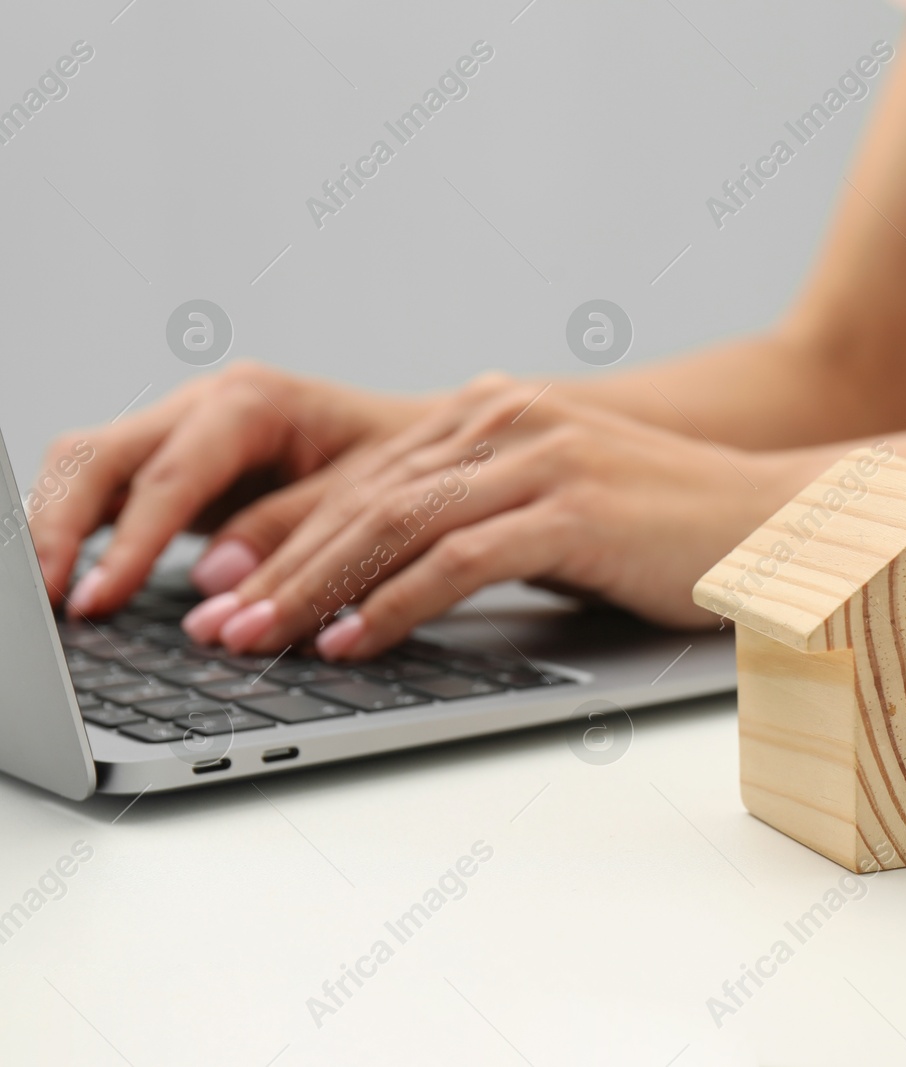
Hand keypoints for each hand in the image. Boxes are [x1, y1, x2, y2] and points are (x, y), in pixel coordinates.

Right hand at [29, 362, 437, 615]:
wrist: (441, 444)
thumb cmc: (415, 464)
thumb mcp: (368, 496)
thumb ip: (292, 532)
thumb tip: (218, 583)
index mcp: (253, 401)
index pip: (169, 474)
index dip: (131, 541)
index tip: (99, 596)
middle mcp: (205, 408)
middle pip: (98, 455)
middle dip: (59, 528)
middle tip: (49, 604)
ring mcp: (184, 434)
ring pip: (87, 468)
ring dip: (57, 531)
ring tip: (47, 598)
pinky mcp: (178, 470)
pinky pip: (108, 492)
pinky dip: (82, 535)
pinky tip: (71, 584)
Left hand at [178, 387, 818, 658]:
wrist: (780, 521)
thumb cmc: (673, 528)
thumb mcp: (562, 504)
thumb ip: (484, 513)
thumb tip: (398, 571)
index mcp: (498, 411)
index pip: (367, 471)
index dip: (287, 529)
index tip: (227, 581)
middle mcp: (510, 418)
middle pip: (365, 495)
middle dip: (280, 564)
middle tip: (220, 620)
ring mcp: (543, 458)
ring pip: (397, 524)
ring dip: (316, 588)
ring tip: (260, 640)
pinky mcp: (575, 508)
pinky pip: (460, 561)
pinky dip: (395, 605)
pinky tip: (353, 643)